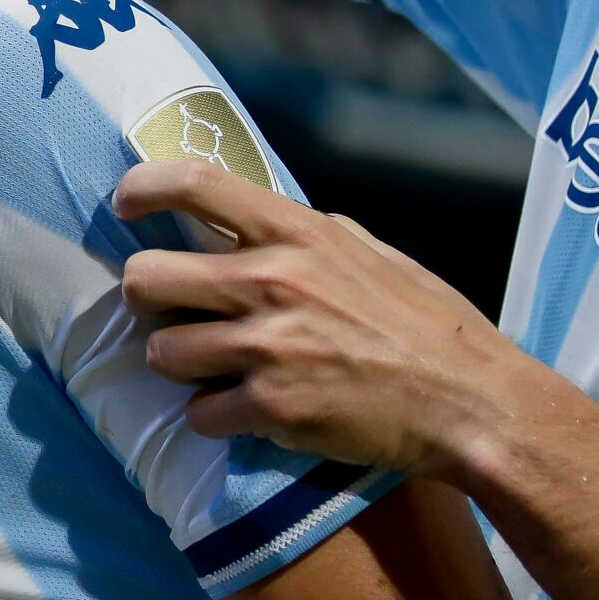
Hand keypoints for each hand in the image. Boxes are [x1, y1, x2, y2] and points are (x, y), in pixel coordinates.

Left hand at [115, 160, 541, 476]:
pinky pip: (197, 413)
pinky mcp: (271, 407)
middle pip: (144, 279)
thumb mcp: (368, 251)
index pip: (194, 182)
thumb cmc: (426, 324)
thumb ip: (303, 234)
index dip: (142, 188)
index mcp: (297, 232)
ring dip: (181, 365)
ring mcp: (268, 345)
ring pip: (160, 353)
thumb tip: (246, 217)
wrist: (472, 403)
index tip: (126, 205)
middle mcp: (273, 280)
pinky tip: (246, 411)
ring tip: (218, 369)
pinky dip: (214, 418)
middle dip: (148, 301)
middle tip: (173, 314)